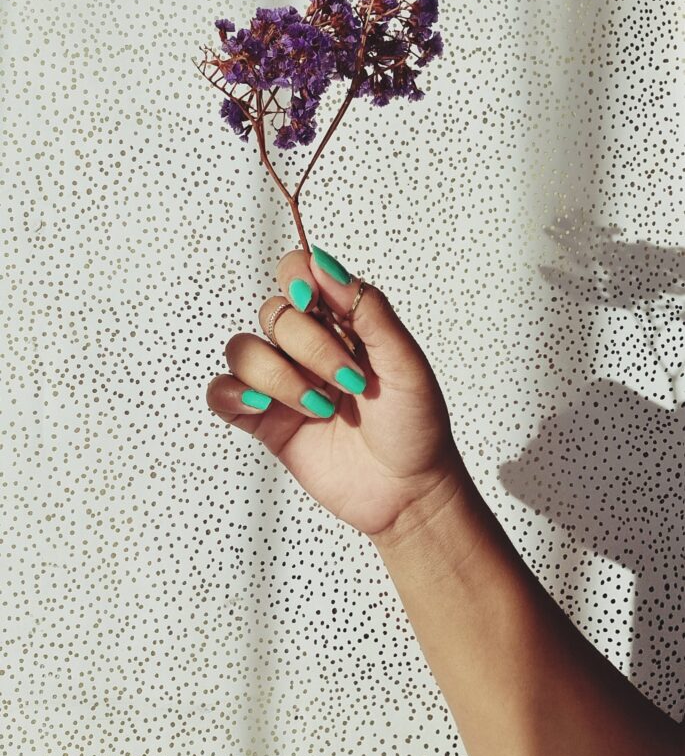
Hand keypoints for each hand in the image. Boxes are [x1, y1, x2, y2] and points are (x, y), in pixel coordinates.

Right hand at [206, 244, 468, 540]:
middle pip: (274, 314)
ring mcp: (282, 381)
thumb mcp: (405, 361)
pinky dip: (234, 395)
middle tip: (348, 382)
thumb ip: (368, 309)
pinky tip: (264, 409)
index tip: (314, 303)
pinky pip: (221, 392)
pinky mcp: (263, 419)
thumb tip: (326, 263)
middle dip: (309, 348)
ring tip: (319, 407)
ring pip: (243, 350)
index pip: (297, 273)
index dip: (297, 280)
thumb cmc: (415, 425)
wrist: (408, 492)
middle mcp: (306, 346)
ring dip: (279, 377)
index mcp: (341, 321)